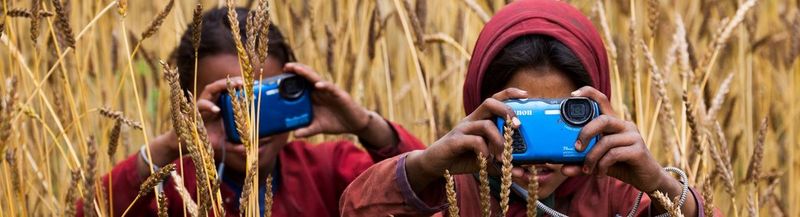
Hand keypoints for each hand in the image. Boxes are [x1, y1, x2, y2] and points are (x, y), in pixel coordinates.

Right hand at [141, 77, 243, 176]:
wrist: (186, 145)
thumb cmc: (204, 140)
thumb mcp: (222, 143)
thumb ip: (234, 145)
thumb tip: (248, 149)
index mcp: (219, 107)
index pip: (229, 92)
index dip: (239, 88)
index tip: (253, 85)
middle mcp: (211, 103)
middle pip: (221, 87)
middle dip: (232, 82)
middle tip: (243, 82)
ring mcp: (201, 105)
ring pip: (210, 90)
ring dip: (221, 86)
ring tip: (233, 86)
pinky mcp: (192, 111)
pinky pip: (200, 105)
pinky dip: (208, 106)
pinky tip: (216, 109)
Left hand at [284, 63, 372, 136]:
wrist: (355, 124)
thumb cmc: (336, 122)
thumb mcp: (319, 127)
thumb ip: (307, 130)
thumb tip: (294, 134)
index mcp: (314, 96)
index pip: (302, 83)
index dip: (292, 78)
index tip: (280, 74)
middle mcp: (321, 91)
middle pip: (307, 77)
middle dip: (297, 70)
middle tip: (286, 66)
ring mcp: (330, 91)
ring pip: (317, 79)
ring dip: (307, 73)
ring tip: (297, 69)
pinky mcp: (340, 95)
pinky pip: (331, 88)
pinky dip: (325, 86)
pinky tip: (318, 85)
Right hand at [406, 88, 527, 190]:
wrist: (434, 165)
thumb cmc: (462, 158)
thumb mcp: (486, 160)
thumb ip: (503, 163)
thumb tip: (524, 172)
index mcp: (479, 119)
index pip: (495, 99)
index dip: (510, 94)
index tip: (526, 95)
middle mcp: (471, 120)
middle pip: (490, 103)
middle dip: (507, 111)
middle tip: (518, 126)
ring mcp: (462, 129)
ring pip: (485, 124)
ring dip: (498, 140)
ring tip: (502, 156)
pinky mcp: (454, 141)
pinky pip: (473, 140)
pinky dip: (484, 150)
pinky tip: (486, 159)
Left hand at [560, 86, 665, 192]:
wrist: (646, 178)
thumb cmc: (620, 164)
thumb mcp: (598, 161)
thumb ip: (581, 163)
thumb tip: (563, 168)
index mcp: (613, 123)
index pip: (602, 100)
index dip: (588, 93)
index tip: (572, 95)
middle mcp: (624, 125)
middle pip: (602, 119)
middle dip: (585, 133)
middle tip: (576, 148)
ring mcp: (633, 136)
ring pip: (606, 141)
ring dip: (592, 157)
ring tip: (587, 169)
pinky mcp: (638, 150)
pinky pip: (614, 154)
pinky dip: (602, 165)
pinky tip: (600, 173)